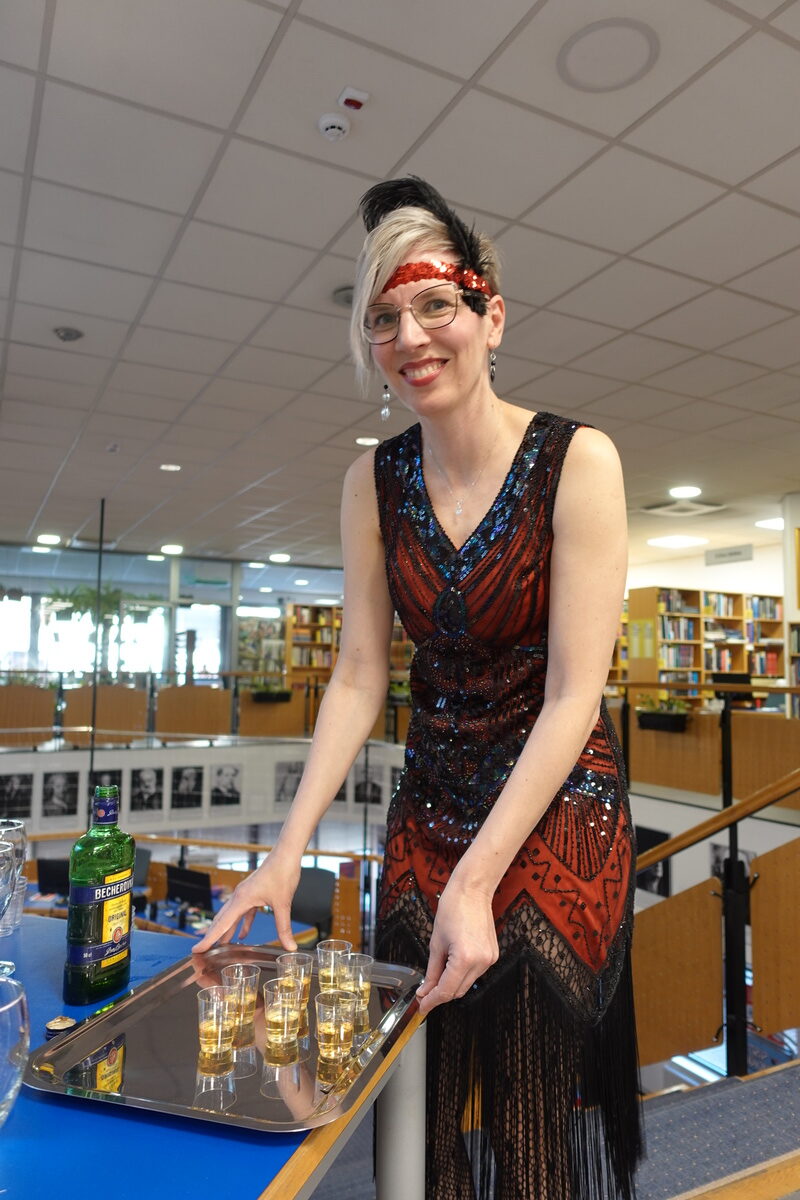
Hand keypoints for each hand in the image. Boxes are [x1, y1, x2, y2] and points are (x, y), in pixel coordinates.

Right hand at [192, 851, 299, 954]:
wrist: (286, 853)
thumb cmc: (282, 872)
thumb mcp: (283, 903)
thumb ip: (284, 927)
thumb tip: (290, 947)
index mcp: (241, 899)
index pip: (221, 924)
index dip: (208, 939)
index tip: (196, 949)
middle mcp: (239, 896)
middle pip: (221, 920)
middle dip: (212, 936)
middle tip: (202, 951)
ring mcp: (246, 894)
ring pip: (232, 916)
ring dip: (226, 931)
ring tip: (221, 946)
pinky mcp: (254, 892)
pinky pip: (244, 912)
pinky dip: (243, 923)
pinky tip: (244, 934)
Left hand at [415, 880, 497, 1015]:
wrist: (473, 891)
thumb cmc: (453, 909)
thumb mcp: (436, 943)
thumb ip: (432, 971)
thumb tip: (426, 990)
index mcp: (465, 958)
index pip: (447, 991)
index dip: (432, 1001)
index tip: (422, 1006)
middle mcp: (481, 962)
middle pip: (458, 991)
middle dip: (440, 994)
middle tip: (425, 992)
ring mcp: (489, 960)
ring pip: (466, 984)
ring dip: (451, 984)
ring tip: (437, 974)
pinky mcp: (493, 955)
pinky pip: (475, 973)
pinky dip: (462, 974)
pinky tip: (452, 966)